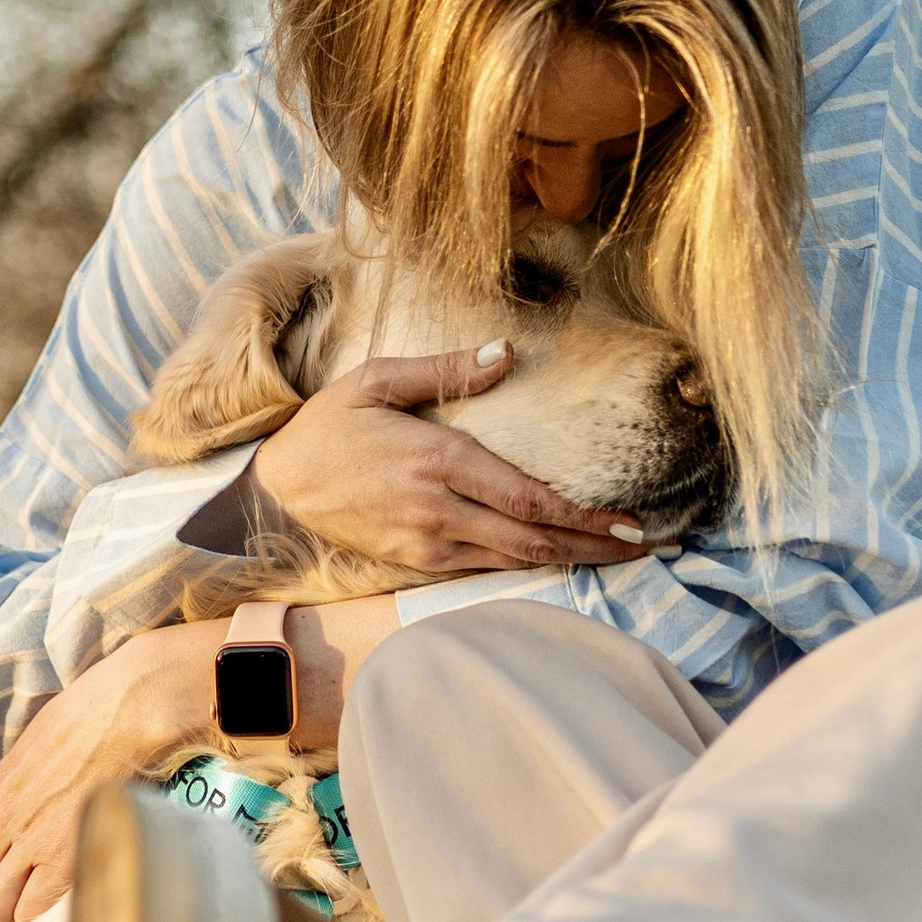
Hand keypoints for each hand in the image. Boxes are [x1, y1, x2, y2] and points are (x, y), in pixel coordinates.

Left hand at [0, 625, 209, 921]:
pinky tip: (49, 903)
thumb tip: (26, 791)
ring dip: (4, 914)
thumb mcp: (34, 743)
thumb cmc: (88, 716)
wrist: (122, 713)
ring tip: (22, 911)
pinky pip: (30, 908)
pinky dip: (35, 914)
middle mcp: (6, 822)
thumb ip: (20, 778)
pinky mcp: (66, 857)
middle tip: (5, 899)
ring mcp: (33, 842)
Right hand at [249, 345, 643, 575]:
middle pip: (534, 539)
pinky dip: (528, 565)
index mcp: (436, 460)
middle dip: (595, 545)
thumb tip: (504, 353)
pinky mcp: (417, 563)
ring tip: (617, 554)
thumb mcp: (375, 381)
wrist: (274, 493)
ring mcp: (428, 545)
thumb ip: (444, 370)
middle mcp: (438, 511)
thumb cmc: (327, 429)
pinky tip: (559, 557)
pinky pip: (484, 568)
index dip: (585, 516)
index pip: (527, 500)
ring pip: (514, 561)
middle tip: (648, 545)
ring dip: (571, 560)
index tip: (630, 522)